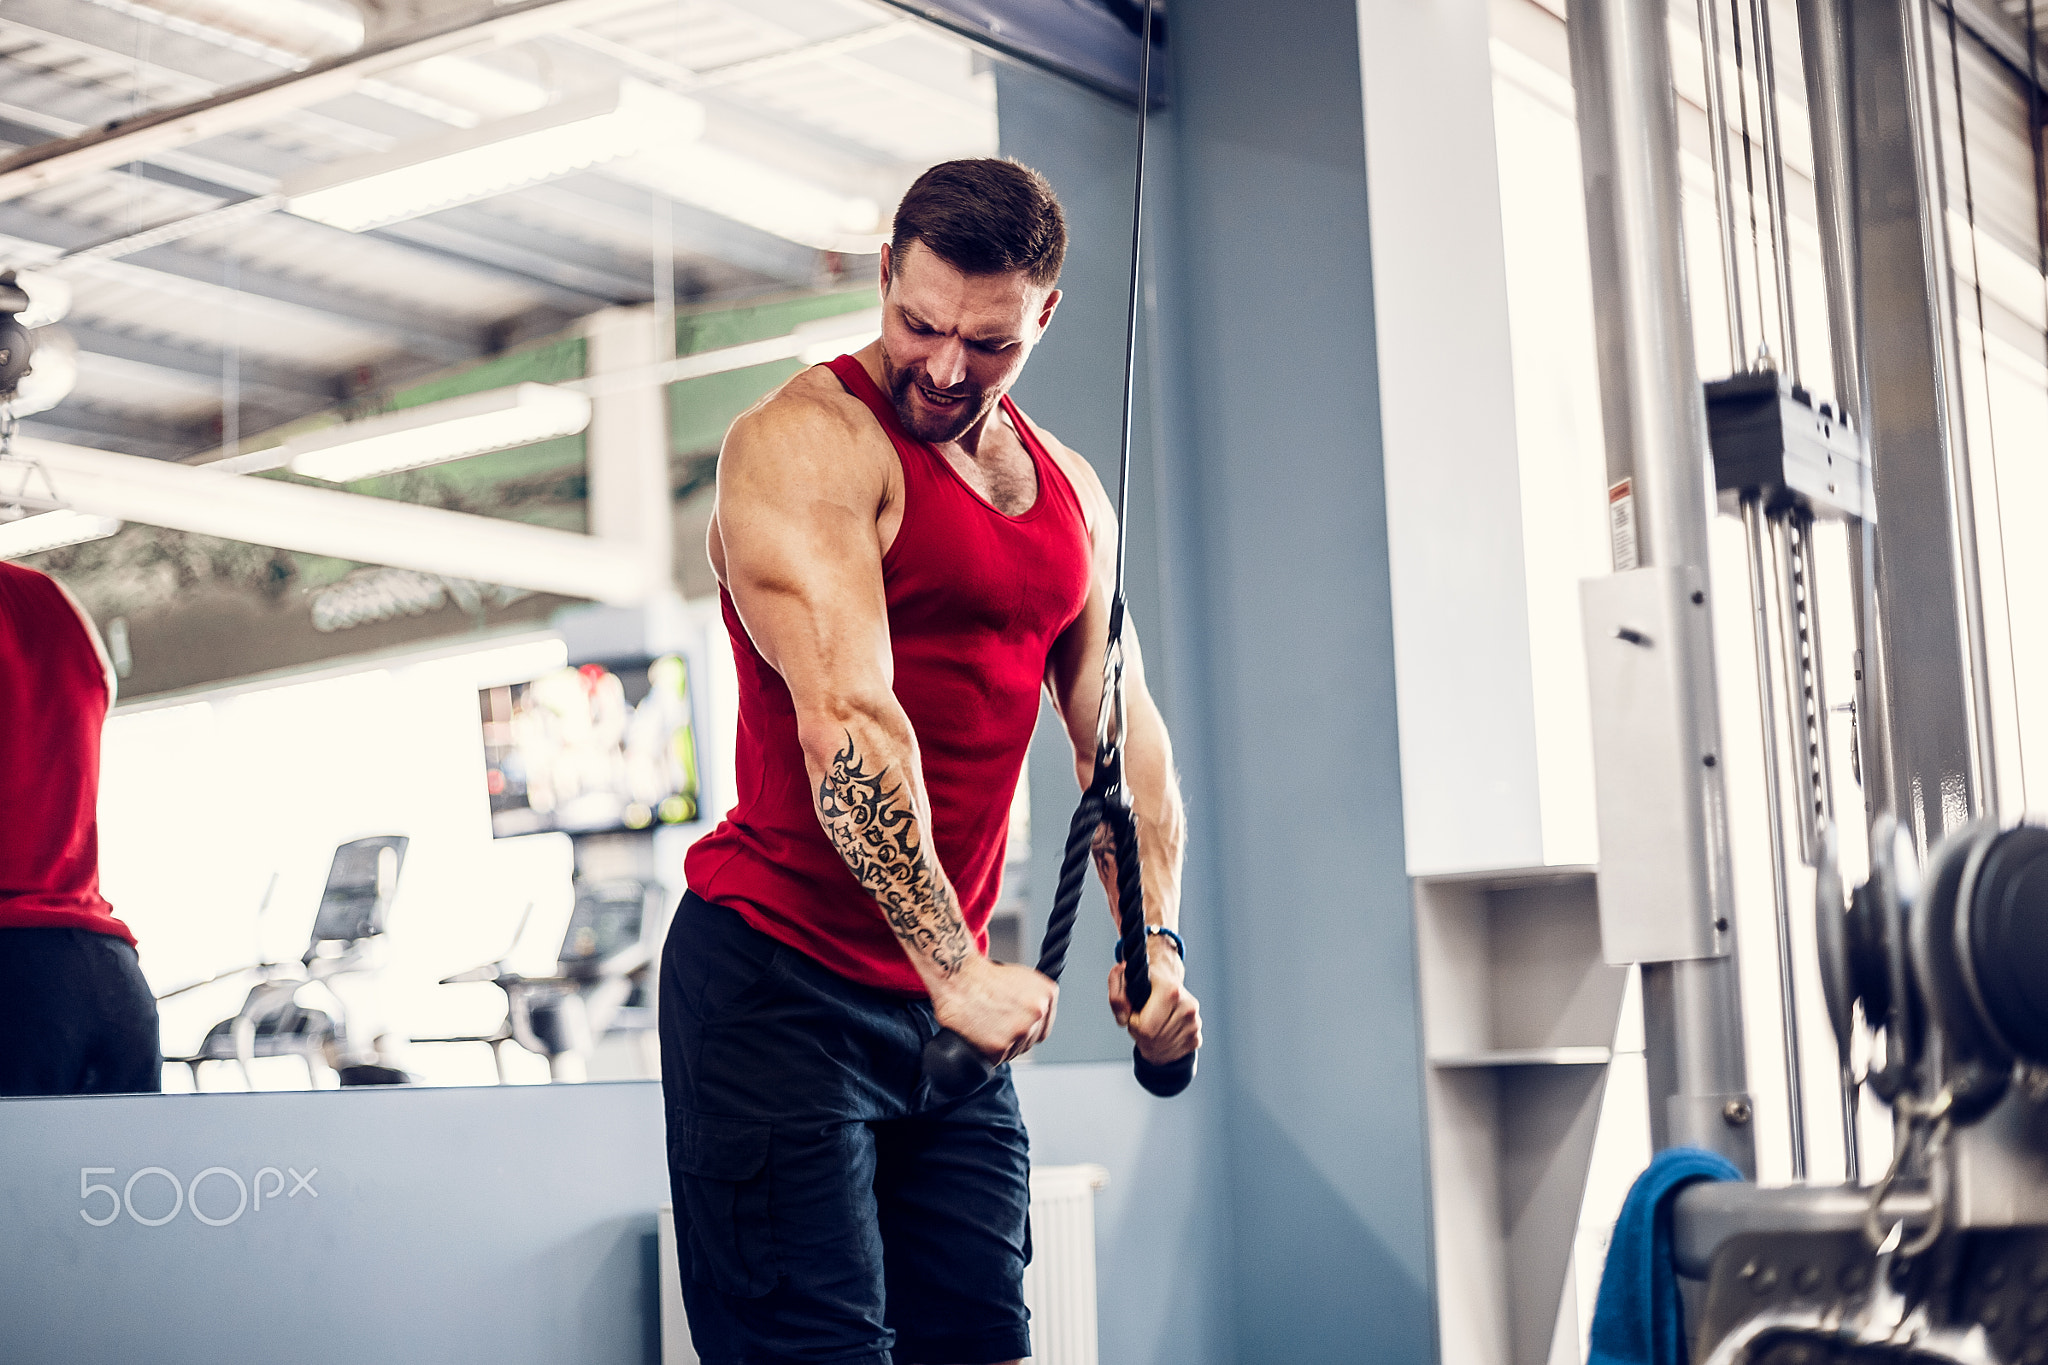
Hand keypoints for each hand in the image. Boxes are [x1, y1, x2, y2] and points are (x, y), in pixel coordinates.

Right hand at [931, 957, 1058, 1063]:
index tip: (1013, 1025)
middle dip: (1012, 1036)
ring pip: (1014, 1051)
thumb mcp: (1020, 978)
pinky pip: (997, 1059)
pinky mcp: (1000, 1046)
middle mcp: (1038, 1012)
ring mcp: (1021, 1030)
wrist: (956, 976)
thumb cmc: (981, 976)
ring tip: (983, 1025)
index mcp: (1047, 994)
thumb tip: (1035, 1018)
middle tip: (993, 1023)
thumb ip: (1034, 999)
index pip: (1042, 1028)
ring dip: (999, 1045)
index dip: (1026, 1029)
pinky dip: (986, 1052)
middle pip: (1029, 1040)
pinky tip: (978, 1034)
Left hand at [1108, 936, 1200, 1064]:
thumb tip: (1123, 1020)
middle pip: (1153, 1043)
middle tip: (1141, 1020)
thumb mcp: (1122, 980)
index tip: (1135, 1013)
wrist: (1166, 976)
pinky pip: (1172, 1057)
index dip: (1133, 1025)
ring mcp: (1194, 1024)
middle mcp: (1187, 1007)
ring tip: (1150, 1026)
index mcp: (1171, 991)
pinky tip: (1158, 1036)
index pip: (1146, 1029)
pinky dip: (1160, 1052)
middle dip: (1140, 1036)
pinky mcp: (1196, 1038)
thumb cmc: (1143, 980)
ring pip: (1162, 1052)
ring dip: (1149, 1044)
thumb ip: (1116, 998)